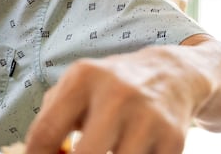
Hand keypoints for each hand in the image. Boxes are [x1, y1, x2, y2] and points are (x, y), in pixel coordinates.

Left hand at [26, 46, 205, 153]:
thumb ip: (51, 118)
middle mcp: (116, 95)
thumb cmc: (111, 87)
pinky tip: (132, 150)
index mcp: (84, 78)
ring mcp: (147, 118)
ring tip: (106, 149)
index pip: (47, 130)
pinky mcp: (173, 140)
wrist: (171, 75)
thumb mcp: (76, 87)